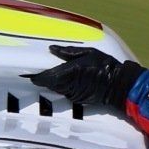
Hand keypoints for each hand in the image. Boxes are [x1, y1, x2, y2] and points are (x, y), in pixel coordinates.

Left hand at [24, 44, 142, 108]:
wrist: (118, 85)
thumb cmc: (105, 65)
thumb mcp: (88, 52)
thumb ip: (67, 51)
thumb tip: (52, 49)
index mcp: (72, 71)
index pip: (48, 76)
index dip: (38, 76)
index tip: (30, 72)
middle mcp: (70, 84)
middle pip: (49, 83)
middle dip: (42, 78)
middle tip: (35, 71)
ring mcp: (73, 93)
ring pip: (55, 89)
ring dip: (50, 83)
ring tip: (45, 75)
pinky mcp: (76, 99)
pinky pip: (63, 92)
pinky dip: (59, 87)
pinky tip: (62, 81)